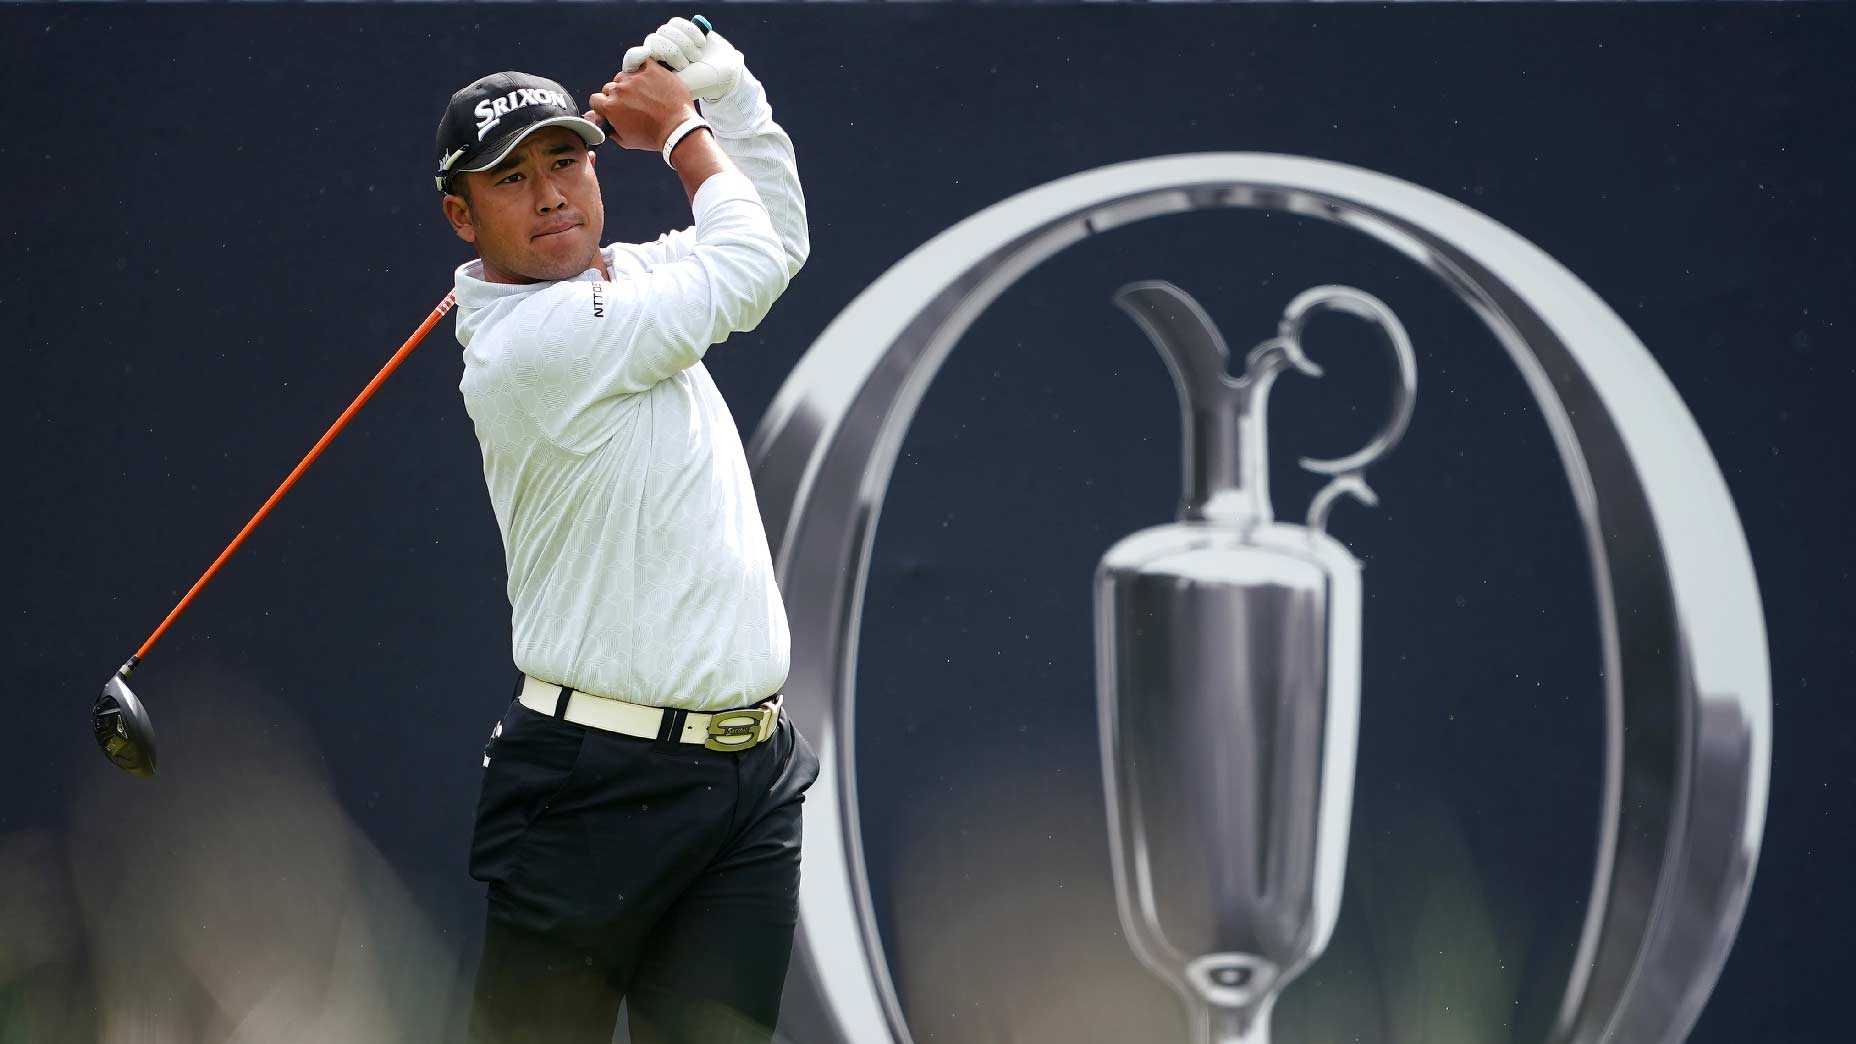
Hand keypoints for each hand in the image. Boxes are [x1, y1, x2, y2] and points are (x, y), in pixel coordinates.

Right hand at [583, 62, 696, 151]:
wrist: (678, 128)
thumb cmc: (653, 137)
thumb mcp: (626, 140)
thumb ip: (608, 129)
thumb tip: (600, 121)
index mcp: (610, 107)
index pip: (595, 99)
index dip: (603, 105)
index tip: (612, 107)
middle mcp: (620, 89)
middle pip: (610, 87)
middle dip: (618, 95)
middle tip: (633, 104)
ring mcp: (635, 77)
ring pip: (624, 75)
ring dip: (630, 82)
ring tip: (645, 94)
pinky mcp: (651, 69)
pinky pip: (641, 61)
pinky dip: (643, 67)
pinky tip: (648, 77)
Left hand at [620, 16, 742, 101]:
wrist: (724, 75)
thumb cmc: (701, 84)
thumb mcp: (677, 84)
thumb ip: (656, 74)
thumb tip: (642, 54)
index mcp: (654, 71)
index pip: (636, 56)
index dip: (641, 54)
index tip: (650, 56)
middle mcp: (660, 55)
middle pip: (654, 40)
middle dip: (673, 52)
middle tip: (686, 64)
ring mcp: (671, 41)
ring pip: (666, 30)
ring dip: (684, 43)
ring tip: (696, 56)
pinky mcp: (682, 30)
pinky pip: (677, 23)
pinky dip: (691, 32)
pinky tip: (701, 43)